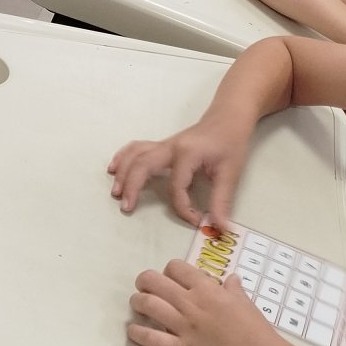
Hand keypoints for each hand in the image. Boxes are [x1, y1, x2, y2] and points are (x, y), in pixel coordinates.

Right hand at [107, 123, 247, 229]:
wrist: (228, 118)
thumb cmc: (230, 143)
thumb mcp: (231, 173)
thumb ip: (222, 201)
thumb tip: (221, 228)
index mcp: (187, 154)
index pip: (177, 187)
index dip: (184, 208)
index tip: (196, 221)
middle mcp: (170, 147)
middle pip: (143, 165)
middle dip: (132, 186)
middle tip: (126, 207)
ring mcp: (164, 144)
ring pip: (135, 155)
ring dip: (123, 172)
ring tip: (116, 192)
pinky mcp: (162, 145)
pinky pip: (137, 148)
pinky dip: (123, 157)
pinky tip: (114, 168)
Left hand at [127, 260, 284, 345]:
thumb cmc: (258, 333)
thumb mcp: (246, 303)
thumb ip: (233, 289)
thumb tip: (230, 278)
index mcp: (208, 289)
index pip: (175, 267)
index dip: (168, 272)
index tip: (169, 280)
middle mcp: (192, 304)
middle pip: (153, 281)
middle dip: (144, 282)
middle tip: (145, 288)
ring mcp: (184, 327)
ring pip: (147, 305)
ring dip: (137, 302)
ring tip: (138, 305)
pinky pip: (150, 338)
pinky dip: (137, 333)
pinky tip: (134, 331)